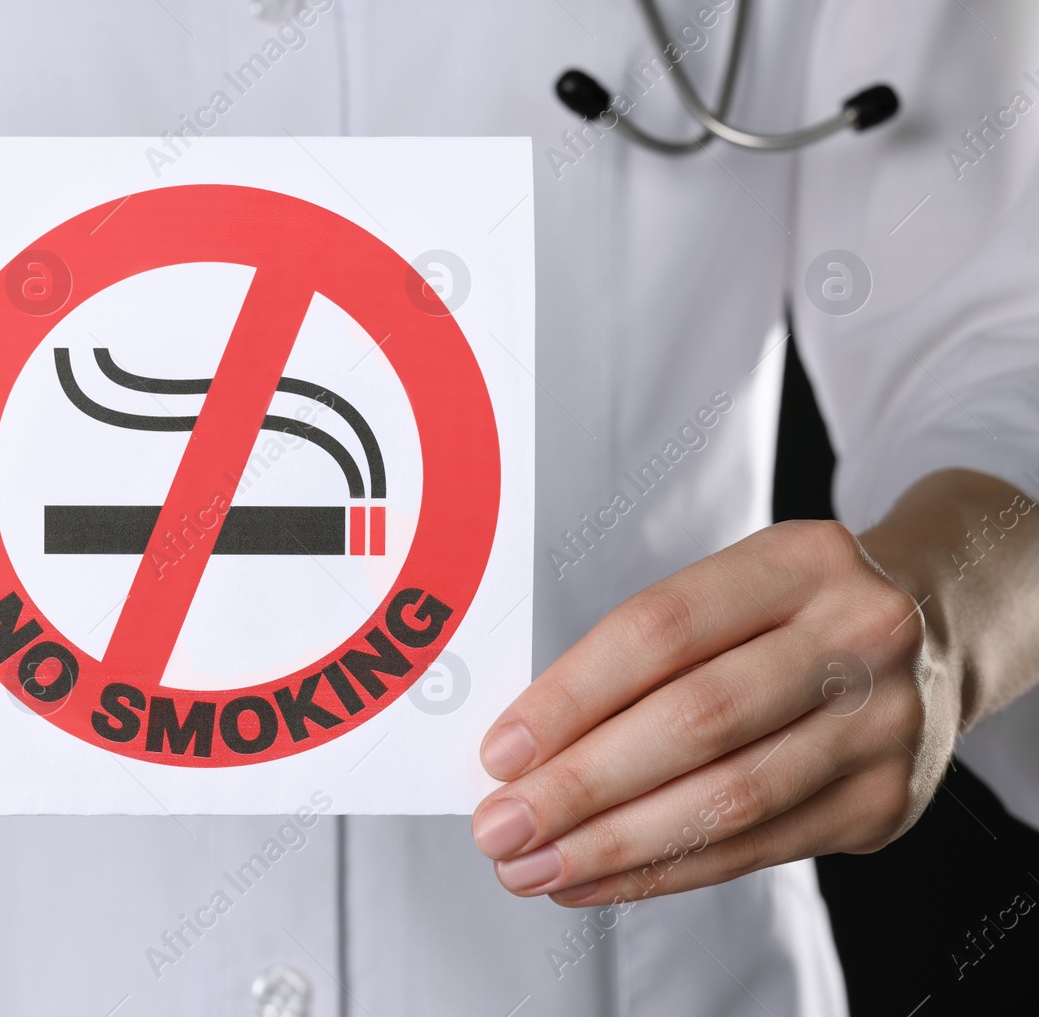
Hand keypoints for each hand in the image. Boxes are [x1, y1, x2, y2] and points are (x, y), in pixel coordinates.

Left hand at [470, 518, 957, 905]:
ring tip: (534, 867)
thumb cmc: (793, 610)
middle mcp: (856, 637)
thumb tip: (526, 744)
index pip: (661, 629)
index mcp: (799, 561)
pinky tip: (598, 879)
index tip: (501, 750)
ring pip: (729, 799)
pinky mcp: (886, 803)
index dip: (572, 694)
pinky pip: (756, 849)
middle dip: (581, 785)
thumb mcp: (736, 587)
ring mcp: (882, 724)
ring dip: (615, 845)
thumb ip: (647, 653)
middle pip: (695, 721)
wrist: (939, 628)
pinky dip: (665, 872)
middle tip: (500, 827)